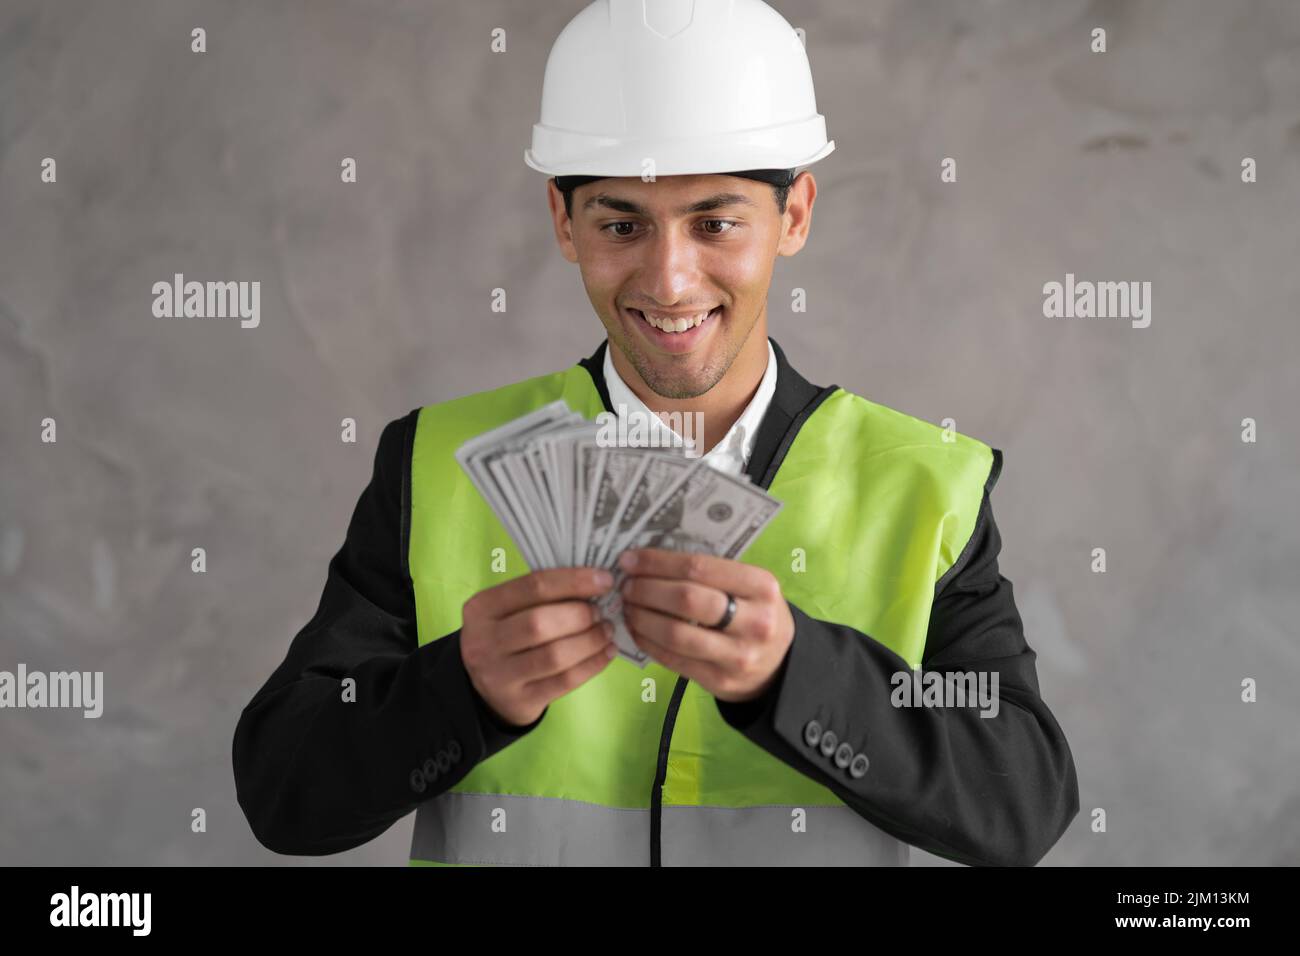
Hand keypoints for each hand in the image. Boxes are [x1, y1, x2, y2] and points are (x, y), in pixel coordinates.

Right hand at [460, 567, 616, 727]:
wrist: (487, 690)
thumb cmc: (508, 637)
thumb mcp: (508, 611)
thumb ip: (541, 595)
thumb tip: (595, 582)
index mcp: (482, 608)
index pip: (533, 586)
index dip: (574, 581)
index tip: (605, 579)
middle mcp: (484, 641)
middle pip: (540, 623)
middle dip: (580, 615)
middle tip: (600, 612)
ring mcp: (499, 675)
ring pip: (555, 656)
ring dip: (590, 640)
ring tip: (606, 631)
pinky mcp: (520, 700)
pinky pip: (564, 681)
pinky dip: (593, 664)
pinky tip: (606, 652)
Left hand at [616, 547, 794, 702]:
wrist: (779, 665)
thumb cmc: (754, 613)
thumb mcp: (749, 586)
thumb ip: (711, 573)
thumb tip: (651, 560)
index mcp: (762, 586)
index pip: (700, 568)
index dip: (658, 563)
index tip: (630, 560)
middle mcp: (754, 621)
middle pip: (687, 600)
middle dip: (647, 590)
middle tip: (626, 585)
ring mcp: (737, 655)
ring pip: (675, 634)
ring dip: (641, 617)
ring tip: (628, 607)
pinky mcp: (719, 680)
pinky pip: (673, 659)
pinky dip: (647, 642)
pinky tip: (637, 629)